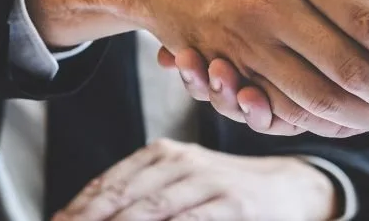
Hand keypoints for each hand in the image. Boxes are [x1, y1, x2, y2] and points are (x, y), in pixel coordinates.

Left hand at [53, 139, 337, 220]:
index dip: (78, 208)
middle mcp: (180, 161)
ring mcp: (208, 181)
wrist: (290, 187)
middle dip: (90, 218)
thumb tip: (91, 214)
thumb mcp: (180, 184)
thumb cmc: (223, 192)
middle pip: (123, 196)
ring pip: (152, 210)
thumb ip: (142, 198)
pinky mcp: (233, 204)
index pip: (109, 183)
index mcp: (161, 154)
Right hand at [165, 0, 368, 132]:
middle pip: (235, 56)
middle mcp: (296, 20)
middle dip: (206, 70)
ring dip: (225, 91)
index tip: (173, 37)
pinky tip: (233, 89)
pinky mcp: (337, 81)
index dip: (197, 27)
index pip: (226, 9)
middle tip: (180, 62)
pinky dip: (259, 108)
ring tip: (200, 74)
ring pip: (255, 86)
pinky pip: (287, 106)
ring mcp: (315, 52)